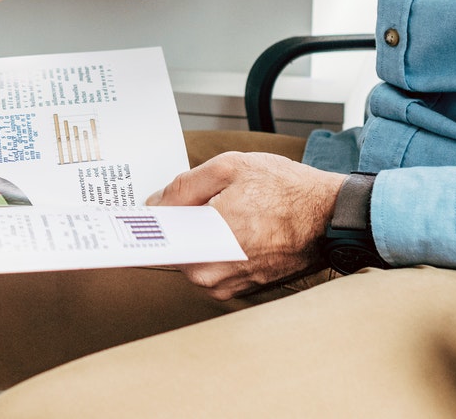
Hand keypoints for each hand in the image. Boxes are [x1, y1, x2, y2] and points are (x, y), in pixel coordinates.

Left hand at [147, 152, 346, 298]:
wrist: (332, 215)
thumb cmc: (288, 190)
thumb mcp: (231, 167)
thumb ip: (186, 185)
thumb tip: (156, 203)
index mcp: (209, 242)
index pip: (158, 241)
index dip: (144, 226)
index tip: (124, 221)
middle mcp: (216, 273)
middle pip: (174, 248)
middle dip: (179, 224)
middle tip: (195, 201)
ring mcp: (231, 285)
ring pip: (193, 258)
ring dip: (199, 236)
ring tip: (222, 211)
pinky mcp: (244, 288)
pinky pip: (214, 268)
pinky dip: (216, 248)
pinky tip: (233, 226)